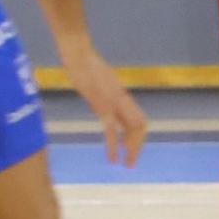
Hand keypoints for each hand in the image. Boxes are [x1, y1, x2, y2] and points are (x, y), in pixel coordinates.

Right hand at [58, 39, 147, 166]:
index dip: (137, 135)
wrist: (79, 53)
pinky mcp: (102, 105)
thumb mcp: (97, 79)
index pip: (137, 118)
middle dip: (137, 145)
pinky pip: (111, 130)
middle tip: (132, 162)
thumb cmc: (83, 63)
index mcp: (121, 95)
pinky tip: (112, 160)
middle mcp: (122, 100)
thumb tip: (98, 95)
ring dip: (131, 149)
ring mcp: (114, 102)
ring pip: (132, 128)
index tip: (130, 148)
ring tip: (127, 164)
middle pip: (139, 125)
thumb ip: (101, 90)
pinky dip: (114, 146)